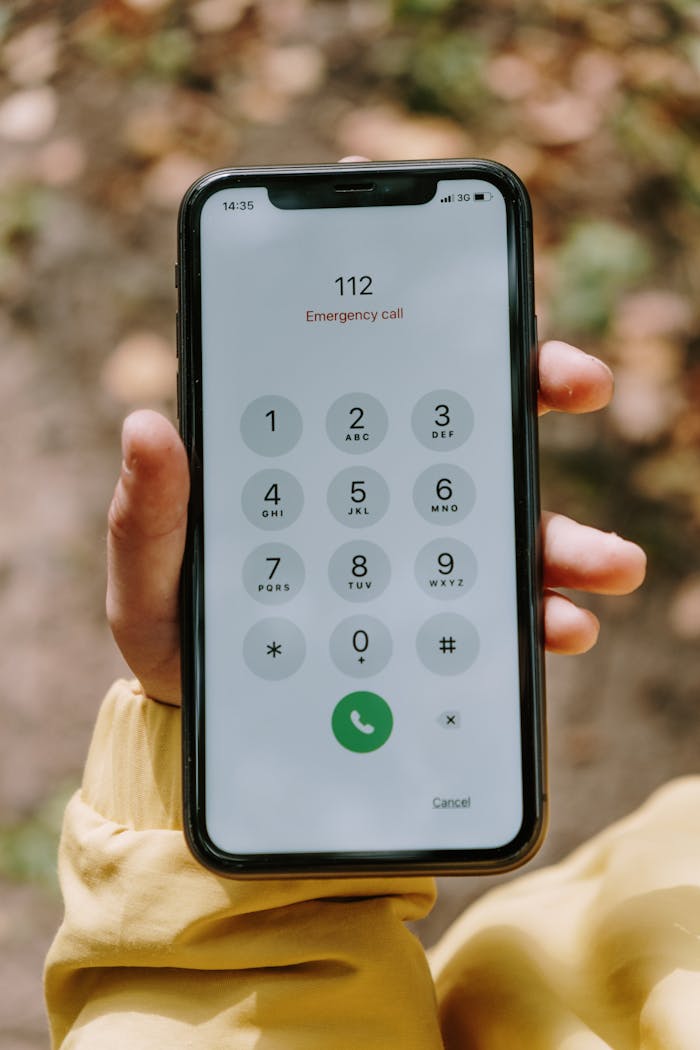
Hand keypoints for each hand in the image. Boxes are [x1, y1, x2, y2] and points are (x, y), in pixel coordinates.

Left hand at [106, 340, 645, 705]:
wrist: (201, 714)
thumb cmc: (171, 623)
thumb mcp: (146, 567)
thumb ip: (151, 511)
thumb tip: (147, 428)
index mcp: (311, 461)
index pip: (377, 378)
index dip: (429, 326)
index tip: (483, 292)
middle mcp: (376, 498)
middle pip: (464, 432)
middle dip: (532, 397)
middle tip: (580, 382)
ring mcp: (412, 561)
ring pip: (503, 526)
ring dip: (565, 535)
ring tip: (604, 562)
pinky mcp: (433, 625)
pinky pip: (497, 615)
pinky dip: (539, 618)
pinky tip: (559, 628)